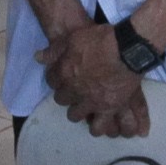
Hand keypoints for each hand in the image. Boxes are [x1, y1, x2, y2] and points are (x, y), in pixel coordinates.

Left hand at [44, 20, 148, 136]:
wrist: (127, 50)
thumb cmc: (100, 40)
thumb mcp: (73, 38)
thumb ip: (55, 50)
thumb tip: (38, 58)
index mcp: (64, 73)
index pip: (52, 81)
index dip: (57, 78)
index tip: (63, 76)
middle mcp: (74, 91)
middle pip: (62, 100)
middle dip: (67, 95)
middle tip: (76, 90)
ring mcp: (91, 102)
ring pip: (75, 116)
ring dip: (79, 112)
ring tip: (86, 108)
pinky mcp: (108, 109)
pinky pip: (98, 126)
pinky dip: (98, 125)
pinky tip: (100, 120)